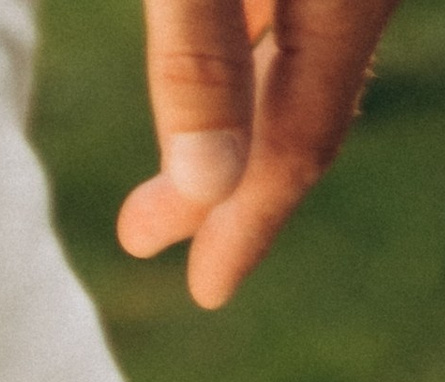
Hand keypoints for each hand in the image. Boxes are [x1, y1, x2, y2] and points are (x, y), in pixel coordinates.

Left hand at [118, 0, 404, 309]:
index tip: (204, 291)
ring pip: (285, 60)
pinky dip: (240, 57)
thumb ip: (200, 53)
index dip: (247, 223)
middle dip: (223, 185)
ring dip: (231, 124)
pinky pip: (277, 12)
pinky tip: (215, 68)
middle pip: (294, 109)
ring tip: (176, 172)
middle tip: (146, 237)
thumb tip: (203, 184)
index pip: (299, 138)